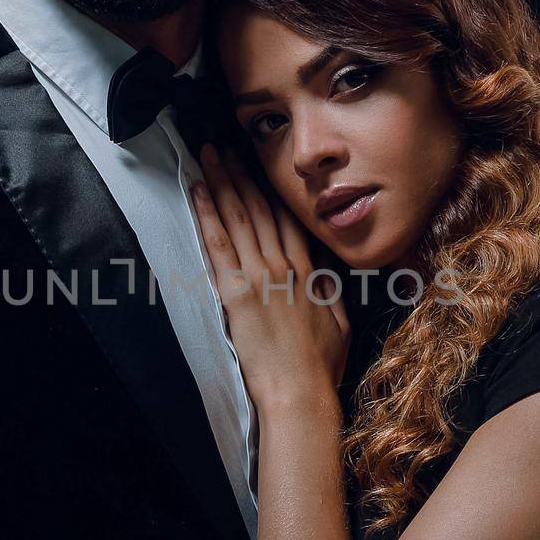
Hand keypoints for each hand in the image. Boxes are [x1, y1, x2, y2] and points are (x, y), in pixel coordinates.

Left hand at [191, 143, 350, 408]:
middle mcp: (284, 267)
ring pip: (239, 218)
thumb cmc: (320, 367)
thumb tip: (325, 273)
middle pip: (260, 209)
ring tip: (209, 154)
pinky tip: (200, 190)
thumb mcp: (339, 323)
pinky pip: (219, 244)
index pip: (286, 220)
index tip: (257, 167)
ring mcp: (260, 277)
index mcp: (309, 273)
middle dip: (242, 175)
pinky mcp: (237, 293)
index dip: (270, 190)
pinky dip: (208, 214)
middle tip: (226, 146)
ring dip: (222, 182)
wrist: (301, 393)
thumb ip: (329, 293)